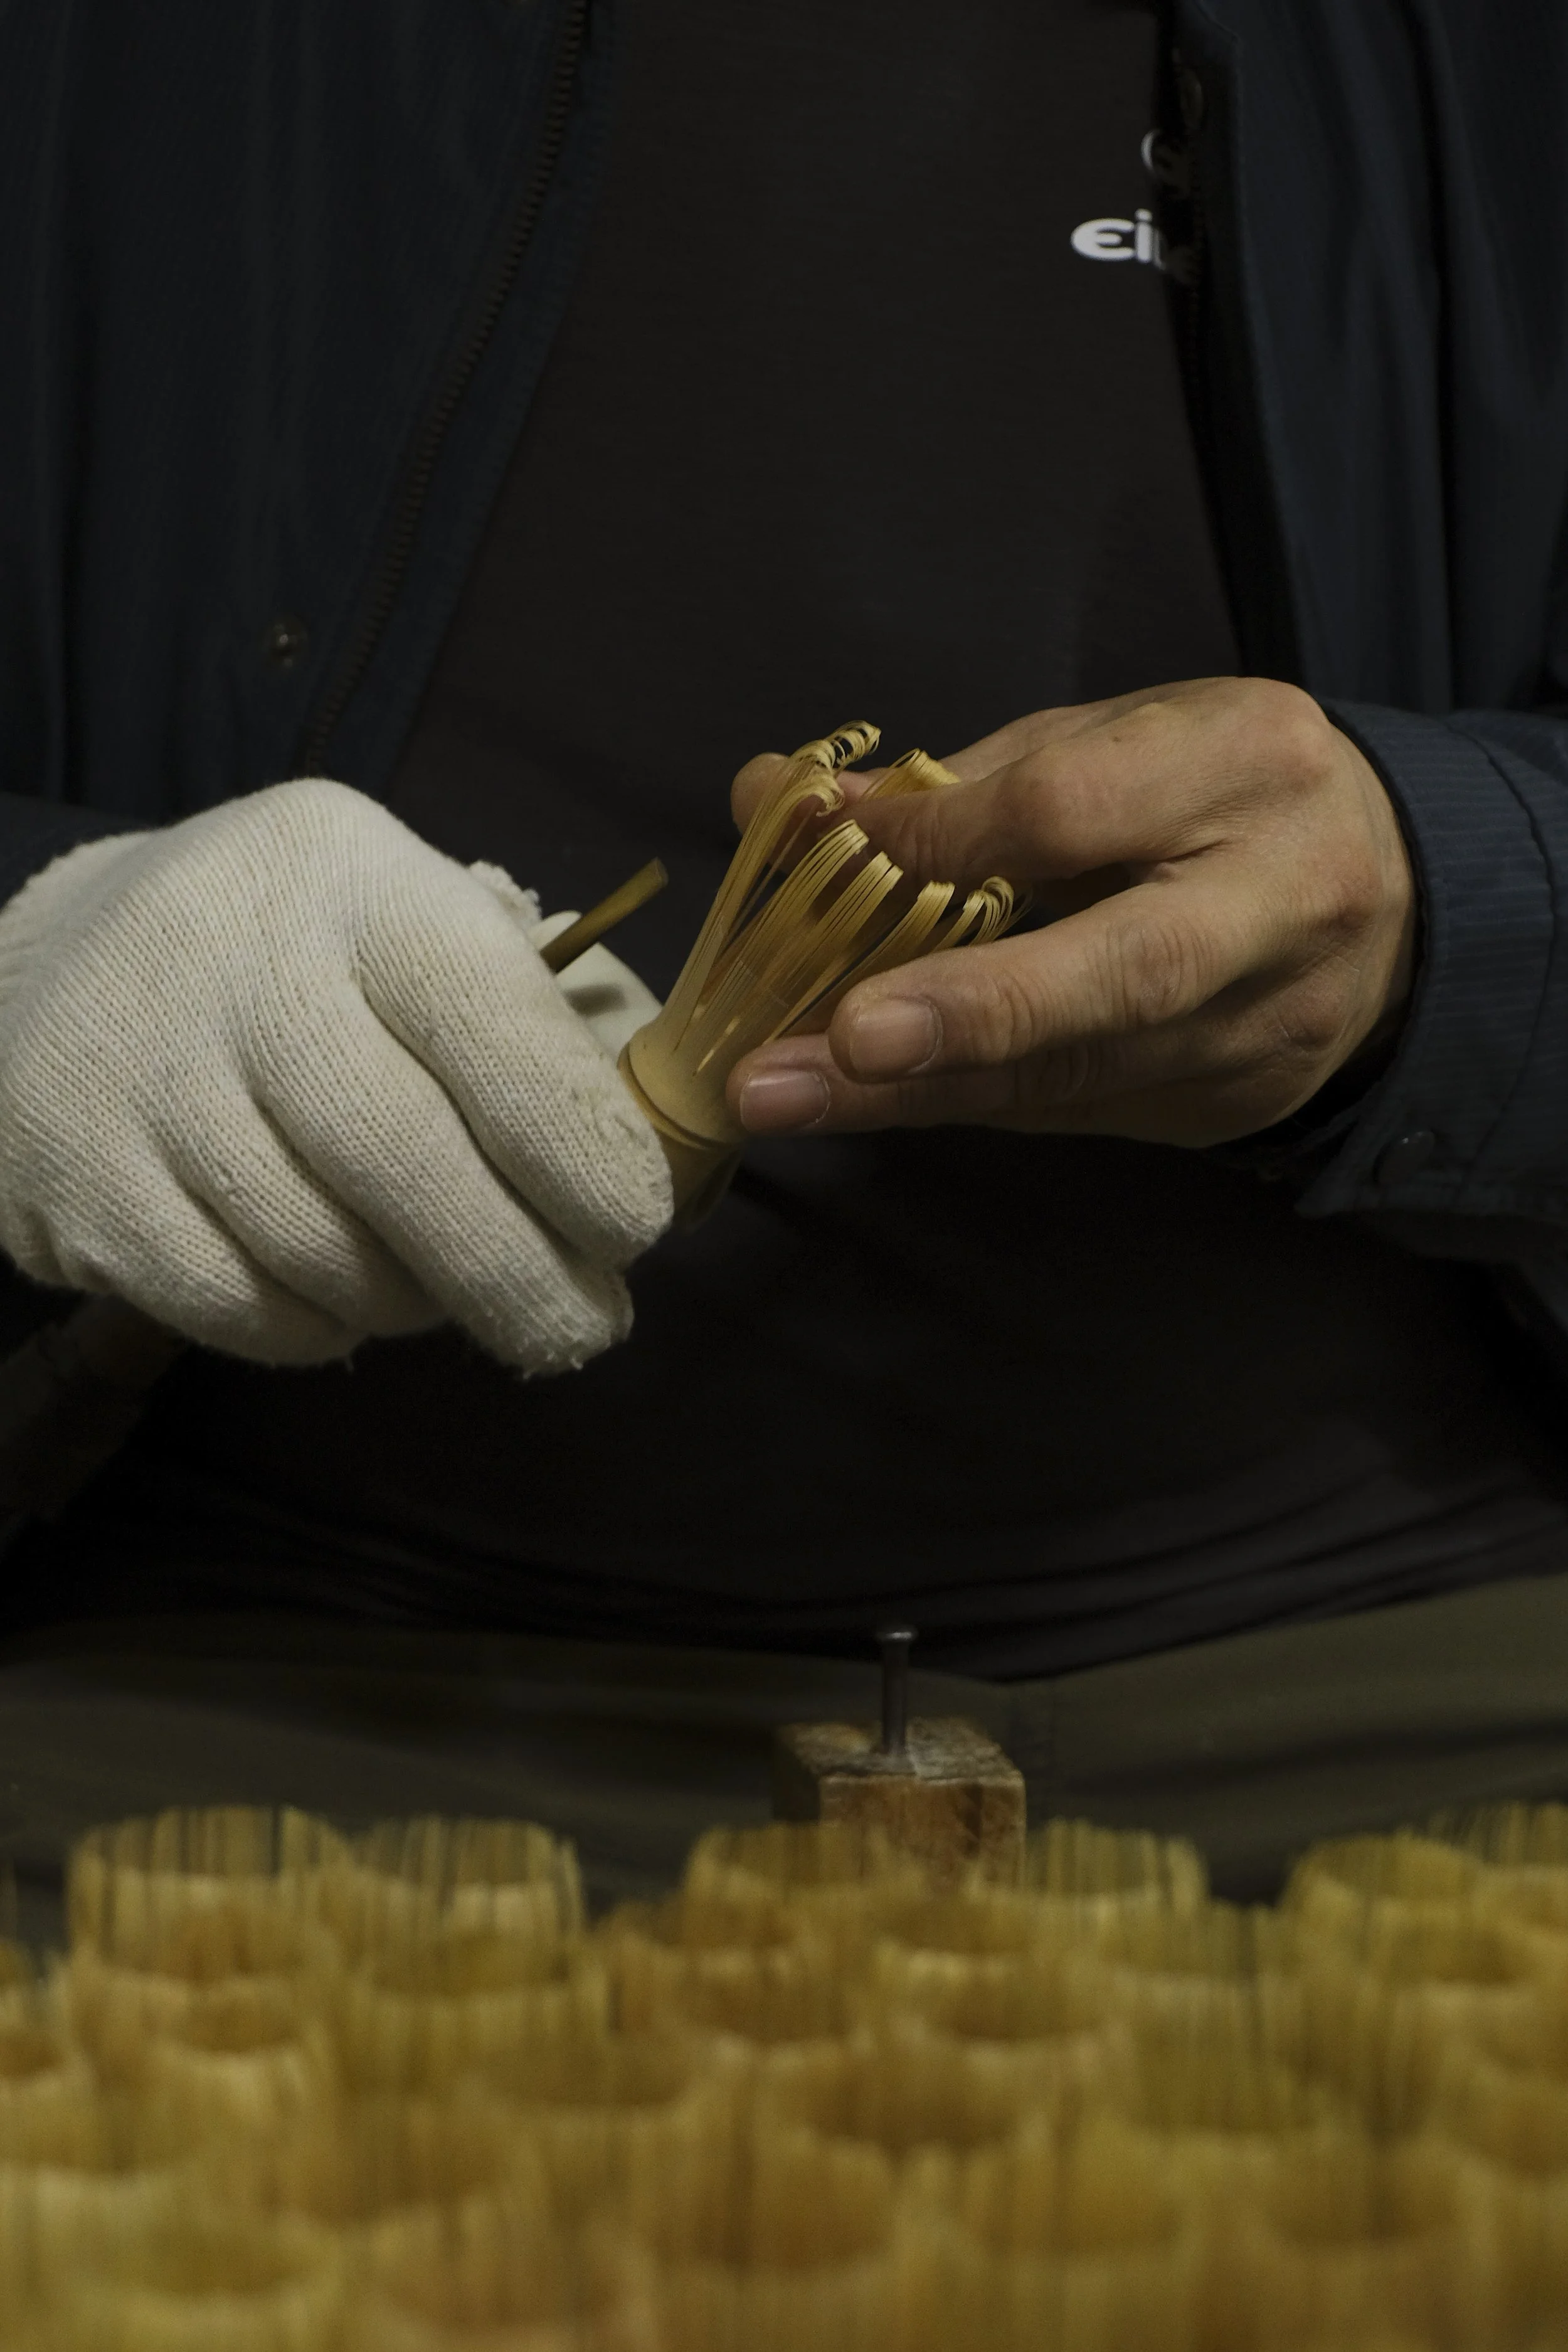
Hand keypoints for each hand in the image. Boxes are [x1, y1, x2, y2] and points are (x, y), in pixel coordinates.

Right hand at [0, 780, 670, 1365]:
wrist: (63, 970)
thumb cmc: (298, 964)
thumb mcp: (404, 927)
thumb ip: (514, 1030)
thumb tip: (626, 1181)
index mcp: (353, 878)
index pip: (486, 1013)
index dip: (575, 1139)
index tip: (634, 1226)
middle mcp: (237, 962)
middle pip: (400, 1156)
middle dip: (515, 1269)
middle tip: (583, 1329)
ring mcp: (144, 1072)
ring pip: (320, 1248)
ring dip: (416, 1302)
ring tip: (454, 1297)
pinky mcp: (80, 1178)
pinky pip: (234, 1302)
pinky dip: (314, 1326)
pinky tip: (344, 1303)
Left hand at [728, 678, 1416, 1147]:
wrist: (1396, 912)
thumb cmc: (1219, 801)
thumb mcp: (1114, 743)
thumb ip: (955, 784)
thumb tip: (777, 802)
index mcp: (1248, 765)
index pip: (1077, 808)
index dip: (942, 837)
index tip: (823, 844)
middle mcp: (1276, 903)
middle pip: (1123, 970)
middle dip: (972, 1009)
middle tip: (845, 1038)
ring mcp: (1263, 1024)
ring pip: (1075, 1070)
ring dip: (913, 1090)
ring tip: (781, 1093)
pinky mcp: (1227, 1105)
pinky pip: (1069, 1109)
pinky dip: (955, 1101)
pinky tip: (858, 1102)